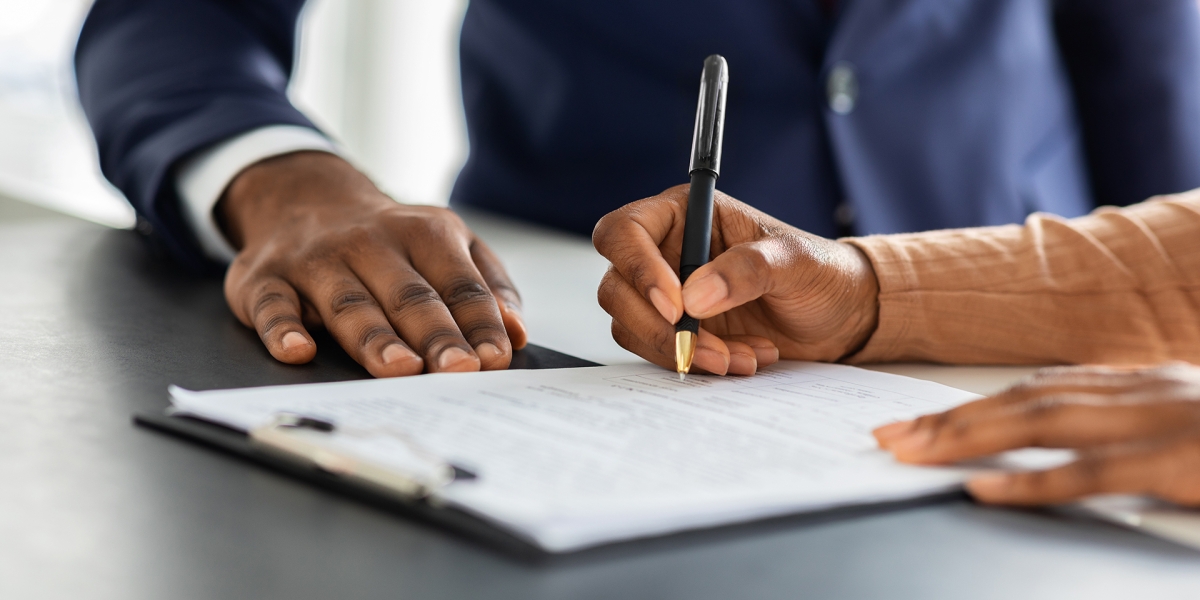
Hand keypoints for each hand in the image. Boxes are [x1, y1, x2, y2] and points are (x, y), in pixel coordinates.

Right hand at [217, 151, 526, 376]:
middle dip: (435, 334)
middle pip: (409, 295)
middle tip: (457, 370)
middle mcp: (369, 243)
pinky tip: (298, 351)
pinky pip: (273, 306)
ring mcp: (316, 261)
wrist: (304, 199)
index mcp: (424, 233)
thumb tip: (516, 331)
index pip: (459, 283)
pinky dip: (283, 329)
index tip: (495, 358)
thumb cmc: (391, 242)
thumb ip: (487, 285)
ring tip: (400, 368)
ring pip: (349, 304)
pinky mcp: (266, 279)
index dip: (479, 321)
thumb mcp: (448, 244)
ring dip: (375, 338)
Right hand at [592, 184, 878, 375]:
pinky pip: (659, 352)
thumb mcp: (794, 262)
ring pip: (632, 326)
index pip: (625, 231)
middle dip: (660, 326)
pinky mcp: (676, 331)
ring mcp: (666, 295)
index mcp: (685, 214)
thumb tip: (695, 296)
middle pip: (617, 287)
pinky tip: (742, 358)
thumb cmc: (820, 273)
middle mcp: (665, 252)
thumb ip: (747, 269)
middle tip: (709, 347)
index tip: (676, 306)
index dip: (637, 267)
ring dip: (684, 350)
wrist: (840, 316)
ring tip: (741, 356)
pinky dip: (696, 363)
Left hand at [873, 363, 1199, 505]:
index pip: (1040, 389)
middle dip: (953, 418)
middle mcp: (1144, 392)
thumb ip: (1132, 430)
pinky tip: (982, 487)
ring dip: (970, 436)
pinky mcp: (1179, 462)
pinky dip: (1032, 481)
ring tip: (915, 452)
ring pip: (1044, 422)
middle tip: (893, 436)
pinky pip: (1091, 472)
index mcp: (1143, 385)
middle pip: (1026, 400)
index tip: (921, 421)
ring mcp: (1160, 423)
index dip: (975, 405)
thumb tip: (1072, 446)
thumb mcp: (1191, 427)